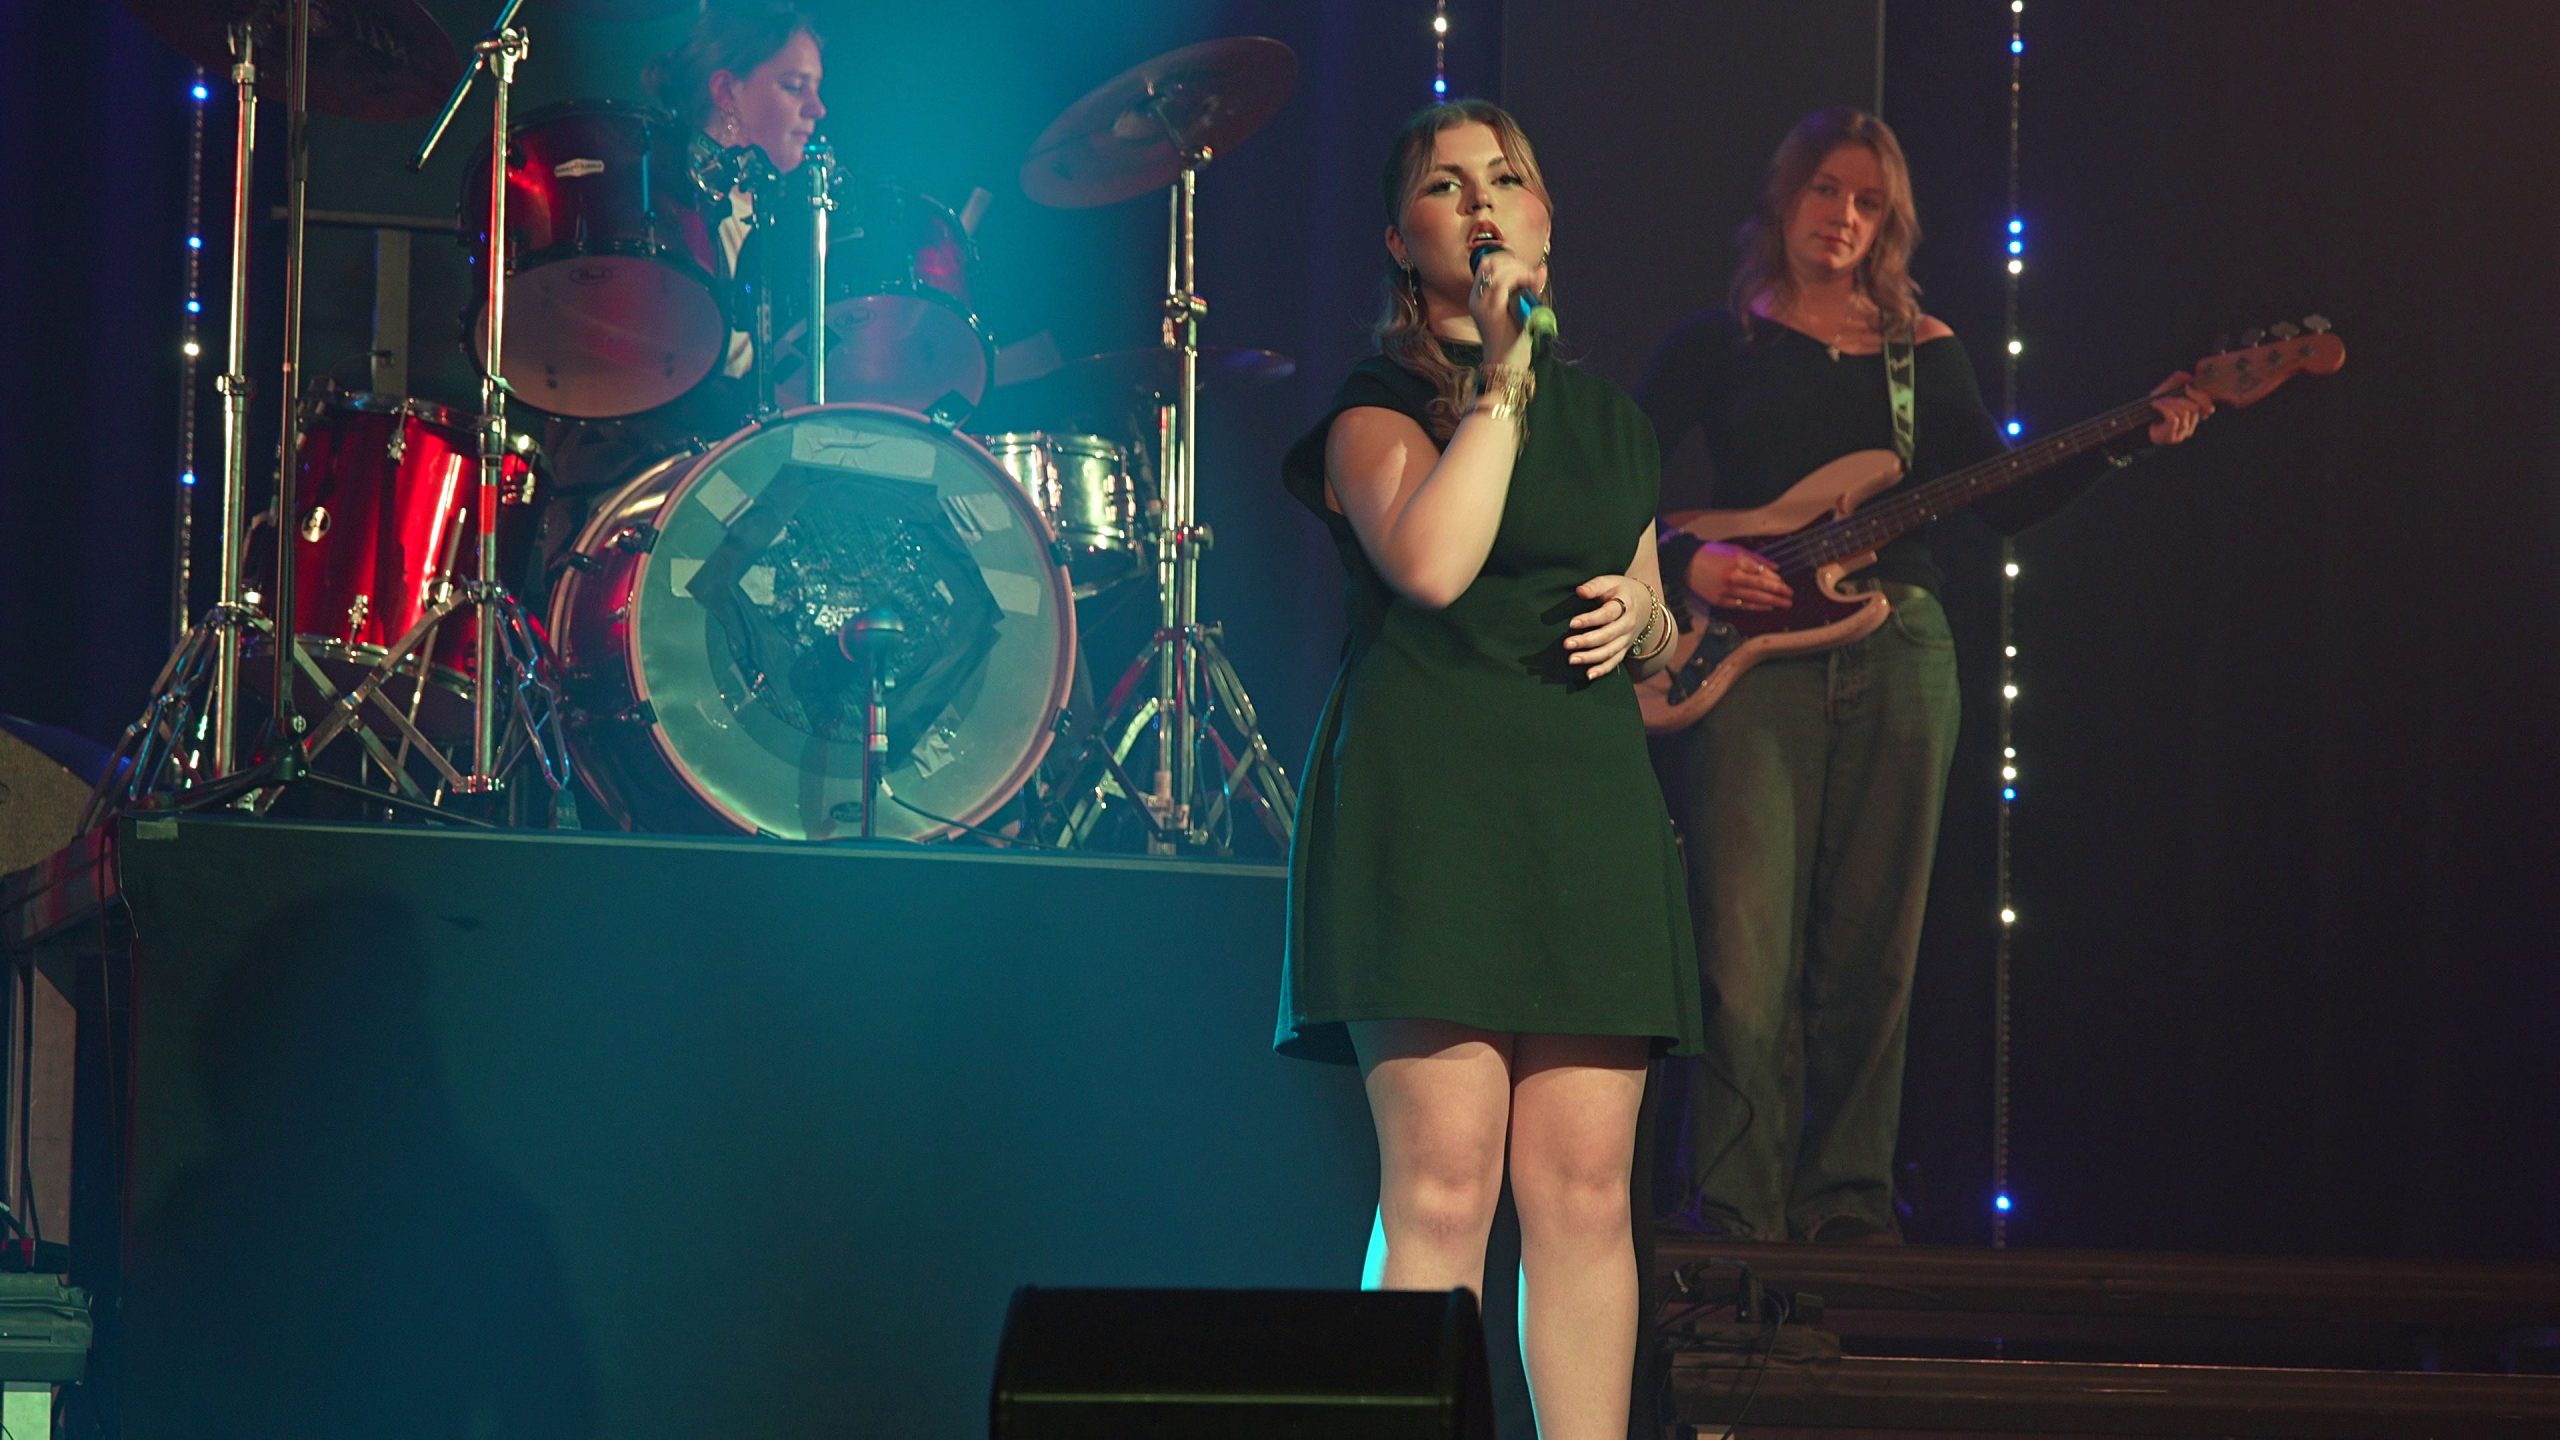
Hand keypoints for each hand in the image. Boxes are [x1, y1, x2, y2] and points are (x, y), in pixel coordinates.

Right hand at [1468, 248, 1546, 366]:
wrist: (1506, 365)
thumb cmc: (1513, 340)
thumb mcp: (1518, 309)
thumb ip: (1527, 288)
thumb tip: (1542, 268)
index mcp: (1478, 297)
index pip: (1486, 264)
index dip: (1505, 257)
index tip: (1522, 265)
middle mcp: (1476, 299)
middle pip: (1491, 263)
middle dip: (1514, 261)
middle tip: (1530, 273)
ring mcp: (1483, 304)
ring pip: (1499, 271)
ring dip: (1519, 269)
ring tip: (1532, 280)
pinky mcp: (1493, 311)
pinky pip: (1505, 283)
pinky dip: (1521, 277)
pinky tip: (1531, 284)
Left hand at [1564, 574, 1650, 678]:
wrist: (1644, 604)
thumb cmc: (1620, 591)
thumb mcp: (1610, 582)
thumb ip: (1595, 586)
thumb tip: (1579, 591)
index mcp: (1625, 605)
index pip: (1607, 614)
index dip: (1590, 619)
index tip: (1571, 623)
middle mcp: (1627, 624)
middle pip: (1608, 635)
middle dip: (1587, 641)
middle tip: (1566, 644)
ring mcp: (1627, 639)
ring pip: (1610, 651)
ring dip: (1591, 658)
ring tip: (1571, 660)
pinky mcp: (1624, 649)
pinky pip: (1614, 662)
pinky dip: (1602, 670)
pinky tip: (1588, 675)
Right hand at [1685, 542, 1791, 609]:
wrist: (1687, 563)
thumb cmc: (1712, 554)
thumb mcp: (1735, 550)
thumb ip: (1757, 558)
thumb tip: (1776, 568)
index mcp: (1737, 562)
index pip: (1762, 573)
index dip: (1776, 581)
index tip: (1785, 585)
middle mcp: (1732, 577)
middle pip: (1761, 587)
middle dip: (1778, 593)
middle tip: (1790, 597)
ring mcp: (1725, 591)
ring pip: (1753, 598)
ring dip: (1771, 602)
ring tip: (1783, 604)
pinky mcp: (1719, 600)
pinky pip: (1741, 605)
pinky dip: (1755, 607)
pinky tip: (1766, 607)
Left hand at [2146, 371, 2214, 444]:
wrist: (2140, 424)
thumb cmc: (2154, 409)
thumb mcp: (2165, 392)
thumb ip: (2176, 381)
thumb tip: (2187, 375)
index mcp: (2193, 415)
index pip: (2208, 407)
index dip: (2201, 396)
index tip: (2187, 388)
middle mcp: (2190, 425)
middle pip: (2195, 408)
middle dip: (2179, 398)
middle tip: (2166, 396)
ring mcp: (2182, 433)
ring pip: (2184, 413)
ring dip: (2170, 403)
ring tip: (2158, 401)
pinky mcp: (2172, 436)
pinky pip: (2174, 419)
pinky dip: (2164, 408)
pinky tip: (2156, 405)